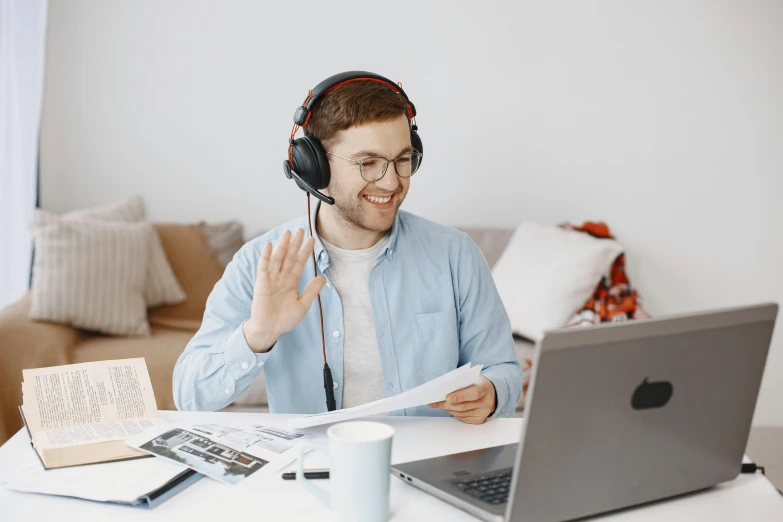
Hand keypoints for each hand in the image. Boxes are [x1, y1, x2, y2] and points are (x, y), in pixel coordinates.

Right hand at [243, 229, 325, 352]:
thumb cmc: (285, 319)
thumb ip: (312, 291)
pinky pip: (263, 268)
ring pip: (278, 259)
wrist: (270, 330)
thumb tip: (323, 278)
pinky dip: (266, 257)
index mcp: (291, 282)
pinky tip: (269, 245)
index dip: (305, 251)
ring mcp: (271, 280)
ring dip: (282, 245)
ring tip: (288, 233)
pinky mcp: (261, 284)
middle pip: (289, 257)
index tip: (312, 239)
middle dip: (295, 243)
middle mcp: (281, 278)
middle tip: (301, 229)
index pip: (299, 262)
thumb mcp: (303, 305)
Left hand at [428, 375, 496, 423]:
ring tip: (436, 404)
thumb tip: (443, 387)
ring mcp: (484, 412)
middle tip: (433, 402)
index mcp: (485, 388)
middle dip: (446, 404)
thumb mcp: (472, 377)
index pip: (473, 393)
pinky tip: (446, 408)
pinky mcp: (479, 420)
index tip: (447, 398)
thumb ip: (461, 381)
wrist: (491, 393)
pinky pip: (463, 418)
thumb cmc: (477, 383)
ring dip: (447, 409)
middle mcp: (486, 402)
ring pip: (461, 413)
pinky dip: (453, 413)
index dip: (460, 396)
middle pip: (464, 406)